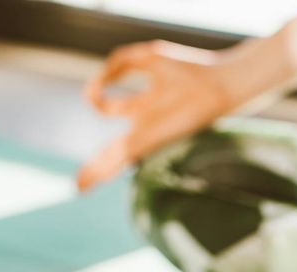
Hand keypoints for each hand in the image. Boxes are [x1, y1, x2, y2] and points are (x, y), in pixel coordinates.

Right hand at [78, 40, 250, 190]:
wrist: (219, 85)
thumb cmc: (191, 70)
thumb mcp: (146, 58)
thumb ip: (119, 63)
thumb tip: (95, 82)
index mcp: (144, 106)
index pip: (112, 109)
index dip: (96, 102)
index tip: (88, 99)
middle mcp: (145, 125)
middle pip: (113, 149)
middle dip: (96, 165)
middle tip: (78, 185)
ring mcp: (148, 135)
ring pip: (115, 157)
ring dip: (97, 172)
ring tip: (79, 187)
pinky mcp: (154, 142)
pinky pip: (125, 155)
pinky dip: (108, 167)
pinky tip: (93, 180)